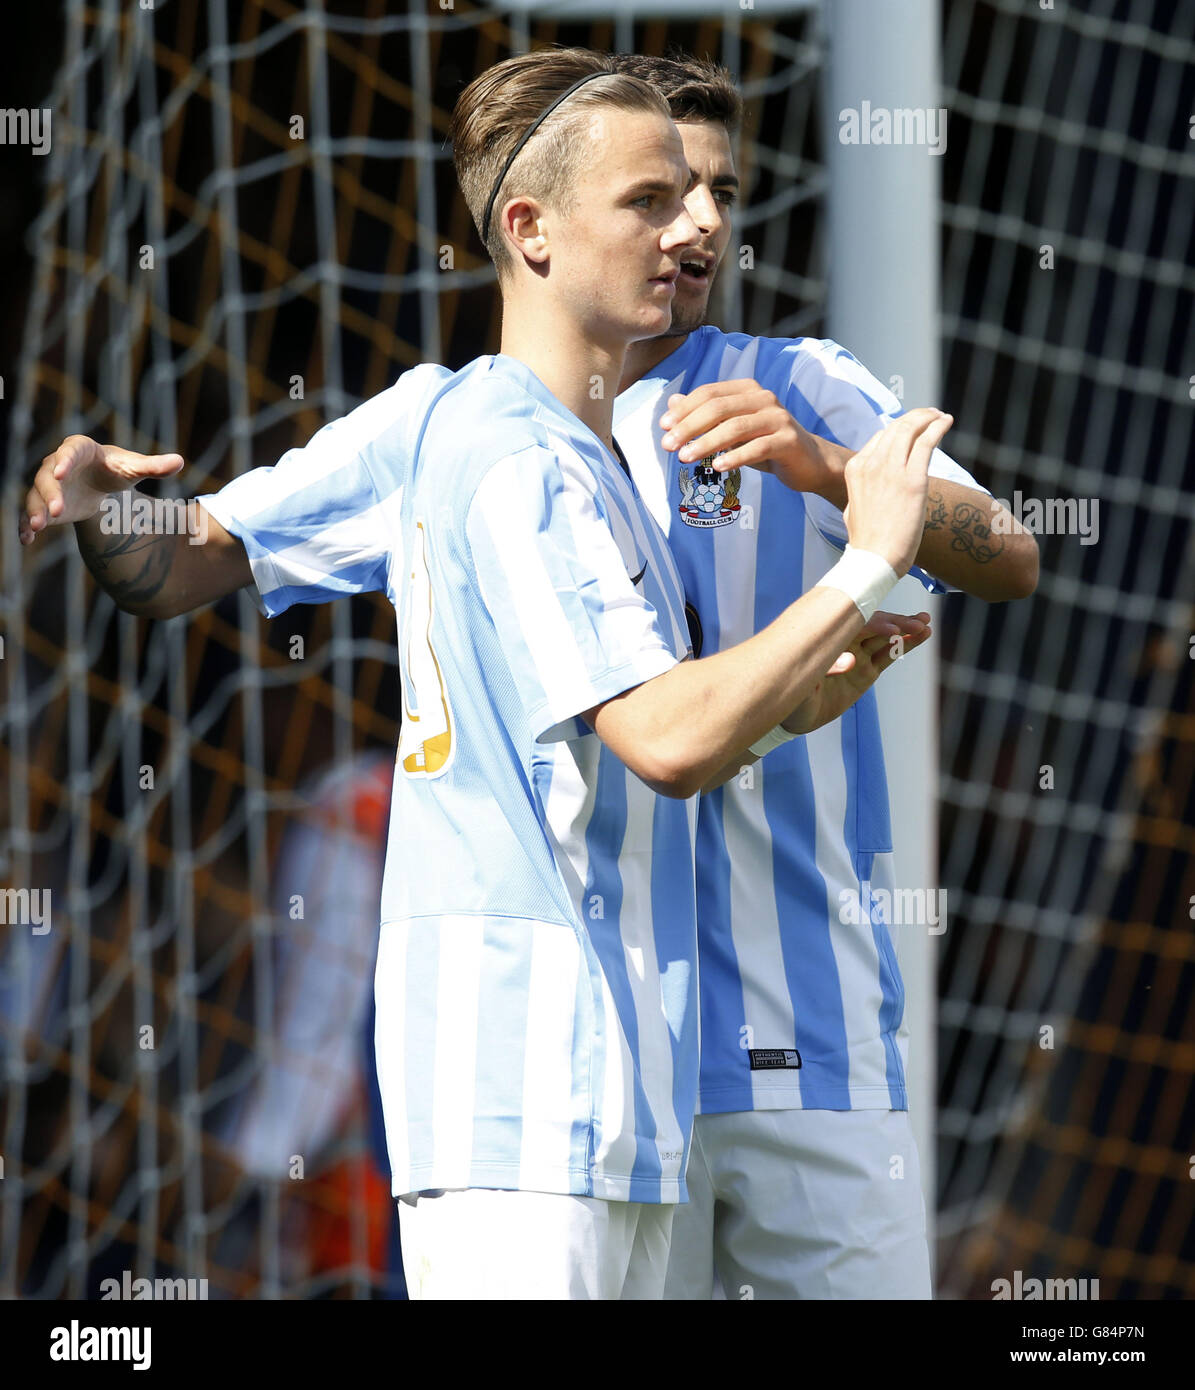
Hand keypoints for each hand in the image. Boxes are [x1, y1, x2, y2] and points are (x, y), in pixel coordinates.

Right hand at [19, 435, 184, 544]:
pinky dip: (25, 526)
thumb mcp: (133, 468)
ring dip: (35, 510)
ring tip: (37, 527)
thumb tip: (180, 461)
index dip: (64, 461)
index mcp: (79, 450)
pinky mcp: (45, 504)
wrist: (99, 481)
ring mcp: (48, 486)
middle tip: (56, 511)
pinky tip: (27, 540)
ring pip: (36, 496)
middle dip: (50, 493)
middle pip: (47, 477)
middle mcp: (57, 465)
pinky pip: (31, 513)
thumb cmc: (116, 469)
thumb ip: (154, 466)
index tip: (61, 473)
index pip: (68, 452)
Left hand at [659, 379, 833, 494]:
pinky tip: (717, 467)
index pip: (709, 394)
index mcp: (747, 390)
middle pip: (719, 408)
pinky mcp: (788, 441)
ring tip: (685, 459)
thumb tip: (672, 403)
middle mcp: (764, 398)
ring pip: (735, 427)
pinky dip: (735, 457)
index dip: (684, 410)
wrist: (808, 461)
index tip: (663, 428)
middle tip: (668, 446)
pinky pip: (757, 448)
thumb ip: (705, 415)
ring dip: (706, 443)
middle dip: (689, 427)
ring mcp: (778, 418)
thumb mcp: (732, 429)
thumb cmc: (765, 443)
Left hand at [782, 610, 932, 734]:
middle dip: (897, 623)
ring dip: (906, 629)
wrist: (794, 716)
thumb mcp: (803, 683)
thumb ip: (826, 669)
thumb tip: (851, 661)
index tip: (893, 629)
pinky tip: (922, 635)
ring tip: (926, 624)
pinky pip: (888, 655)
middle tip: (919, 623)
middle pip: (875, 626)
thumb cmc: (791, 694)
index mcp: (827, 639)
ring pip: (885, 638)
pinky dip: (905, 644)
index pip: (855, 625)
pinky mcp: (866, 671)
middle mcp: (844, 642)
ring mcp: (857, 655)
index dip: (875, 625)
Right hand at [841, 409, 951, 575]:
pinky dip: (938, 427)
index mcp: (856, 469)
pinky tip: (946, 421)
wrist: (874, 559)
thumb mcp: (854, 508)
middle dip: (916, 417)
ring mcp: (892, 469)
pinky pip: (927, 441)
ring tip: (940, 416)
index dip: (899, 429)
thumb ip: (863, 491)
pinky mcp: (913, 479)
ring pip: (911, 428)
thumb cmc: (867, 542)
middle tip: (931, 415)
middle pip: (896, 427)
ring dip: (928, 417)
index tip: (913, 429)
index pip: (880, 437)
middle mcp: (872, 463)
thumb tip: (870, 489)